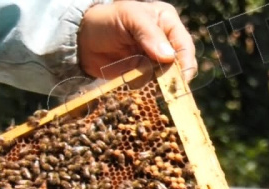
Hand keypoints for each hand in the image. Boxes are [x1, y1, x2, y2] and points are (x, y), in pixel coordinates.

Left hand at [78, 1, 197, 80]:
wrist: (83, 41)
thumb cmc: (106, 21)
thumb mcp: (129, 17)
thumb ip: (149, 33)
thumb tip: (169, 57)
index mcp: (167, 21)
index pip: (183, 43)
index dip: (185, 61)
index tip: (182, 78)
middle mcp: (165, 40)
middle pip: (180, 63)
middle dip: (176, 76)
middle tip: (171, 90)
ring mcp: (155, 59)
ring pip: (168, 76)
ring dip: (163, 86)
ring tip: (156, 91)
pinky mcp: (144, 74)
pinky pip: (153, 85)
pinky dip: (151, 90)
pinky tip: (146, 92)